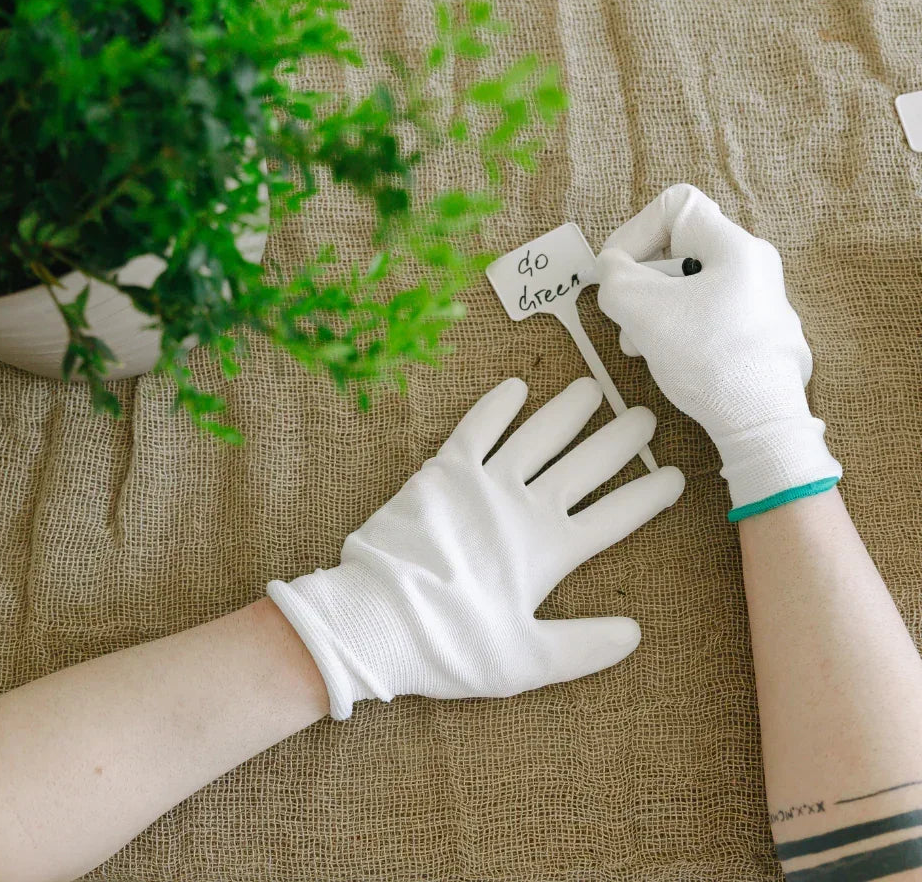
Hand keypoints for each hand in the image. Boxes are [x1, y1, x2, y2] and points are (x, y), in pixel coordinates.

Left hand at [267, 377, 683, 718]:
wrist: (375, 621)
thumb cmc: (450, 645)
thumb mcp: (524, 661)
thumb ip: (583, 646)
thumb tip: (634, 633)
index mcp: (549, 551)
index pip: (615, 516)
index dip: (648, 495)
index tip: (675, 475)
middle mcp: (523, 507)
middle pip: (584, 465)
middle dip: (619, 440)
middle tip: (645, 416)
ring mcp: (482, 484)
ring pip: (537, 436)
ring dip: (567, 411)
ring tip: (592, 388)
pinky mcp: (441, 473)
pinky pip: (475, 429)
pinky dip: (496, 407)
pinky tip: (516, 388)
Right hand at [595, 183, 839, 518]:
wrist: (762, 423)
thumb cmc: (708, 358)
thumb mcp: (643, 309)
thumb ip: (615, 277)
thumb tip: (611, 270)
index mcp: (735, 247)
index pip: (674, 207)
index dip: (633, 232)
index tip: (616, 272)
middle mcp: (753, 266)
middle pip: (676, 250)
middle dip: (640, 282)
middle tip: (625, 316)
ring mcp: (758, 302)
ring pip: (687, 286)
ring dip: (652, 311)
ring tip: (641, 346)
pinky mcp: (757, 335)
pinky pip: (705, 315)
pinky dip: (677, 330)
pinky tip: (667, 360)